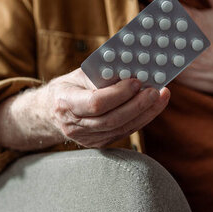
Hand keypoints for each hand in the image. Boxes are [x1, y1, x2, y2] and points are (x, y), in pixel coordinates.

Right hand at [45, 69, 169, 147]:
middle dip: (137, 105)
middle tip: (156, 90)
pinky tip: (152, 107)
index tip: (136, 81)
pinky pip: (123, 133)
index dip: (118, 94)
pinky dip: (140, 119)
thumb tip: (132, 67)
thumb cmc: (69, 88)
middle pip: (112, 119)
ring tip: (160, 97)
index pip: (96, 103)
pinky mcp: (98, 144)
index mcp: (66, 104)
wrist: (52, 113)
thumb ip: (102, 73)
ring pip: (121, 129)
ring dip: (144, 113)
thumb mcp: (79, 75)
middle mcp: (75, 126)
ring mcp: (87, 139)